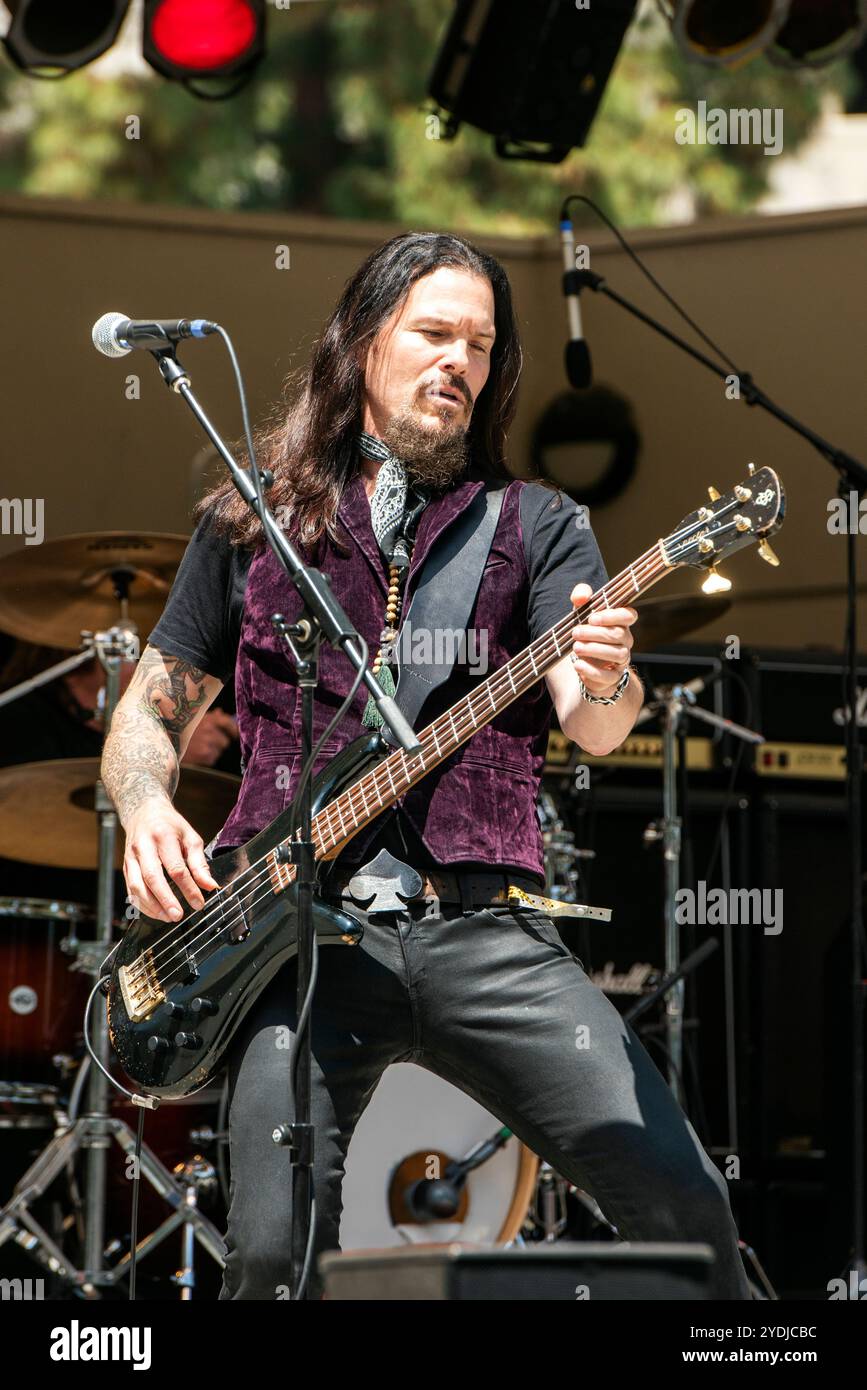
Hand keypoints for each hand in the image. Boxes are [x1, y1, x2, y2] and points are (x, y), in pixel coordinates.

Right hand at [123, 799, 218, 922]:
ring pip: (136, 886)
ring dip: (151, 906)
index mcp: (163, 837)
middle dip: (165, 899)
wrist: (144, 812)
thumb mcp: (191, 837)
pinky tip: (155, 912)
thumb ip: (199, 863)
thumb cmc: (170, 826)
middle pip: (152, 877)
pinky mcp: (125, 867)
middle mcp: (143, 847)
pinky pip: (130, 889)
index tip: (199, 903)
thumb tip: (210, 886)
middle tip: (178, 916)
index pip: (176, 867)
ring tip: (168, 917)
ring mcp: (131, 857)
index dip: (188, 888)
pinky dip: (141, 904)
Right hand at [181, 708, 238, 766]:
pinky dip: (206, 758)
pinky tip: (195, 754)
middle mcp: (209, 730)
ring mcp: (207, 743)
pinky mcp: (204, 756)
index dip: (233, 730)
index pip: (227, 723)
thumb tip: (221, 713)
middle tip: (207, 744)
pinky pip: (212, 759)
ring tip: (198, 749)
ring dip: (212, 751)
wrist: (162, 742)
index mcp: (207, 718)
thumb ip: (208, 716)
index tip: (234, 734)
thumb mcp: (191, 718)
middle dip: (219, 743)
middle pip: (225, 741)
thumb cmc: (176, 729)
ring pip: (218, 751)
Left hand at [568, 582, 636, 696]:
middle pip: (619, 635)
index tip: (592, 618)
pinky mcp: (612, 678)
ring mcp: (621, 660)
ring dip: (595, 650)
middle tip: (576, 633)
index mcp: (620, 623)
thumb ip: (581, 597)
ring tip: (576, 647)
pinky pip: (609, 676)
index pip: (629, 615)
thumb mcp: (581, 612)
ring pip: (617, 654)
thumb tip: (581, 597)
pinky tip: (578, 665)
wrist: (584, 662)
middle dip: (595, 633)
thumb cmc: (586, 632)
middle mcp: (625, 641)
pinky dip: (592, 671)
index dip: (613, 616)